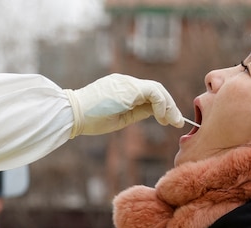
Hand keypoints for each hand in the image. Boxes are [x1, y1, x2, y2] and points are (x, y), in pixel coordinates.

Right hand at [64, 74, 182, 137]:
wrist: (73, 114)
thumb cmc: (91, 120)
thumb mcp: (119, 118)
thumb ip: (137, 112)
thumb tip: (155, 112)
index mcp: (122, 89)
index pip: (148, 94)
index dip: (161, 107)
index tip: (168, 121)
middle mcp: (126, 82)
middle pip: (156, 89)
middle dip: (169, 106)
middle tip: (177, 122)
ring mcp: (127, 82)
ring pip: (157, 89)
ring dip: (169, 106)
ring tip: (174, 121)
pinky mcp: (129, 87)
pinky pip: (153, 92)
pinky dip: (162, 104)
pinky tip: (162, 117)